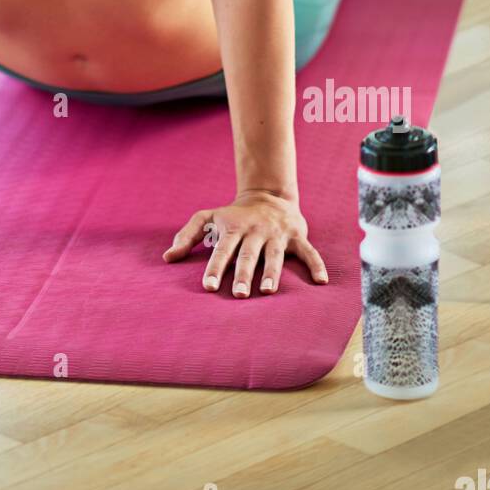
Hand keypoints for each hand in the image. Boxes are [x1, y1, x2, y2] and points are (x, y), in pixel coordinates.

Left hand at [162, 189, 327, 295]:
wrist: (267, 195)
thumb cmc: (233, 214)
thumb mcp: (208, 217)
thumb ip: (187, 235)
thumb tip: (167, 257)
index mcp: (233, 229)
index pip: (222, 250)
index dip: (214, 268)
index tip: (207, 287)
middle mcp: (255, 231)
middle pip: (248, 255)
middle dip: (242, 274)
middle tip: (237, 295)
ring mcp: (277, 234)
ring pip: (275, 255)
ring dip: (272, 273)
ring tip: (267, 292)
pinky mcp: (297, 236)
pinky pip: (309, 251)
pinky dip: (316, 264)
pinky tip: (321, 281)